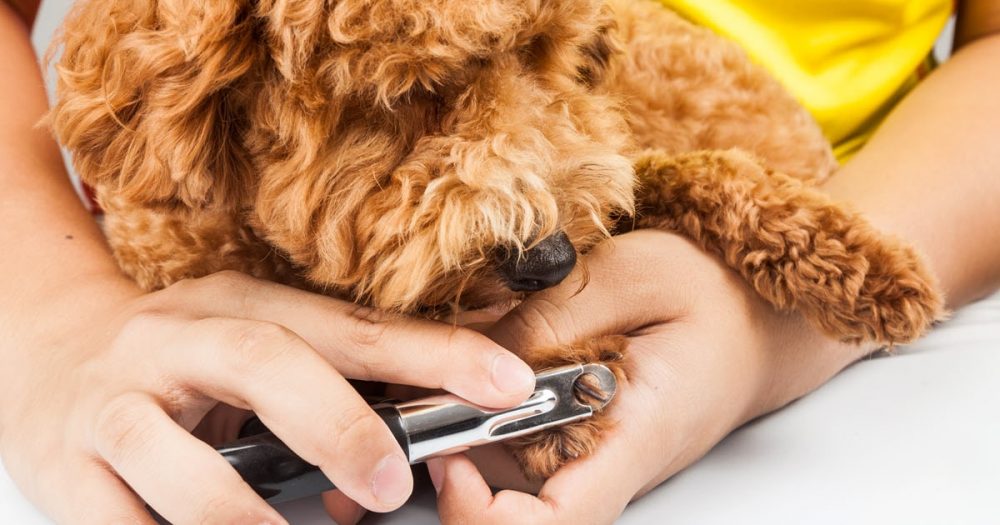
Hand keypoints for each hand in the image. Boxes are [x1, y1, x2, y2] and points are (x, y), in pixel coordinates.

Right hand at [0, 271, 534, 524]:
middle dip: (339, 424)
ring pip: (178, 455)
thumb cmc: (177, 362)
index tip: (506, 383)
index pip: (353, 327)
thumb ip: (326, 385)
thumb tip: (421, 445)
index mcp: (242, 303)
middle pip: (266, 361)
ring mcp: (120, 400)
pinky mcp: (71, 462)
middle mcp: (180, 337)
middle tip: (392, 484)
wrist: (47, 358)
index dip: (434, 354)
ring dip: (244, 512)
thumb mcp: (252, 348)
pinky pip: (119, 518)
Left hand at [426, 229, 872, 523]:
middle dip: (450, 460)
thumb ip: (551, 319)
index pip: (557, 523)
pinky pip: (516, 441)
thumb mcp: (632, 276)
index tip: (451, 459)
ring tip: (435, 365)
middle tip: (414, 399)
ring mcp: (591, 454)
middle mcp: (607, 461)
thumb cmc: (713, 294)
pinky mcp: (579, 435)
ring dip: (458, 427)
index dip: (487, 516)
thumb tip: (471, 358)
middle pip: (512, 503)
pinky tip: (473, 360)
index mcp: (633, 436)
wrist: (754, 314)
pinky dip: (481, 408)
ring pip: (504, 471)